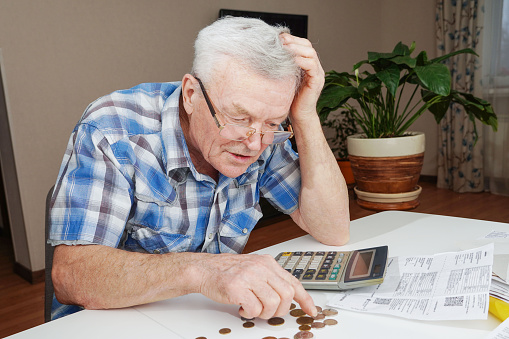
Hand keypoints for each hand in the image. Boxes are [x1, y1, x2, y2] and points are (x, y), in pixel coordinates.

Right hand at [197, 253, 316, 318]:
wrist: (205, 269)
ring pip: (272, 303)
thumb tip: (287, 297)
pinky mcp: (237, 287)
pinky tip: (243, 308)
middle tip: (268, 311)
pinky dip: (250, 313)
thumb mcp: (254, 268)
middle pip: (286, 295)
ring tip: (253, 309)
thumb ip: (270, 279)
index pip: (294, 282)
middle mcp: (261, 267)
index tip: (311, 310)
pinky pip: (254, 308)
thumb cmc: (228, 271)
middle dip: (280, 310)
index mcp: (268, 263)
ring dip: (263, 313)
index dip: (305, 299)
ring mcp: (249, 276)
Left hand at [280, 33, 324, 122]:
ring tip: (284, 49)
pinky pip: (311, 65)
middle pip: (308, 46)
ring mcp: (318, 74)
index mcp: (308, 65)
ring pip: (310, 53)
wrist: (299, 116)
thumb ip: (284, 66)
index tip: (278, 38)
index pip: (303, 45)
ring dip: (296, 49)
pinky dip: (301, 60)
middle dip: (293, 41)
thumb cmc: (290, 99)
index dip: (292, 39)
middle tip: (280, 41)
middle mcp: (315, 67)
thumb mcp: (285, 78)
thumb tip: (271, 53)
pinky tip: (290, 61)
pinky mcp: (317, 81)